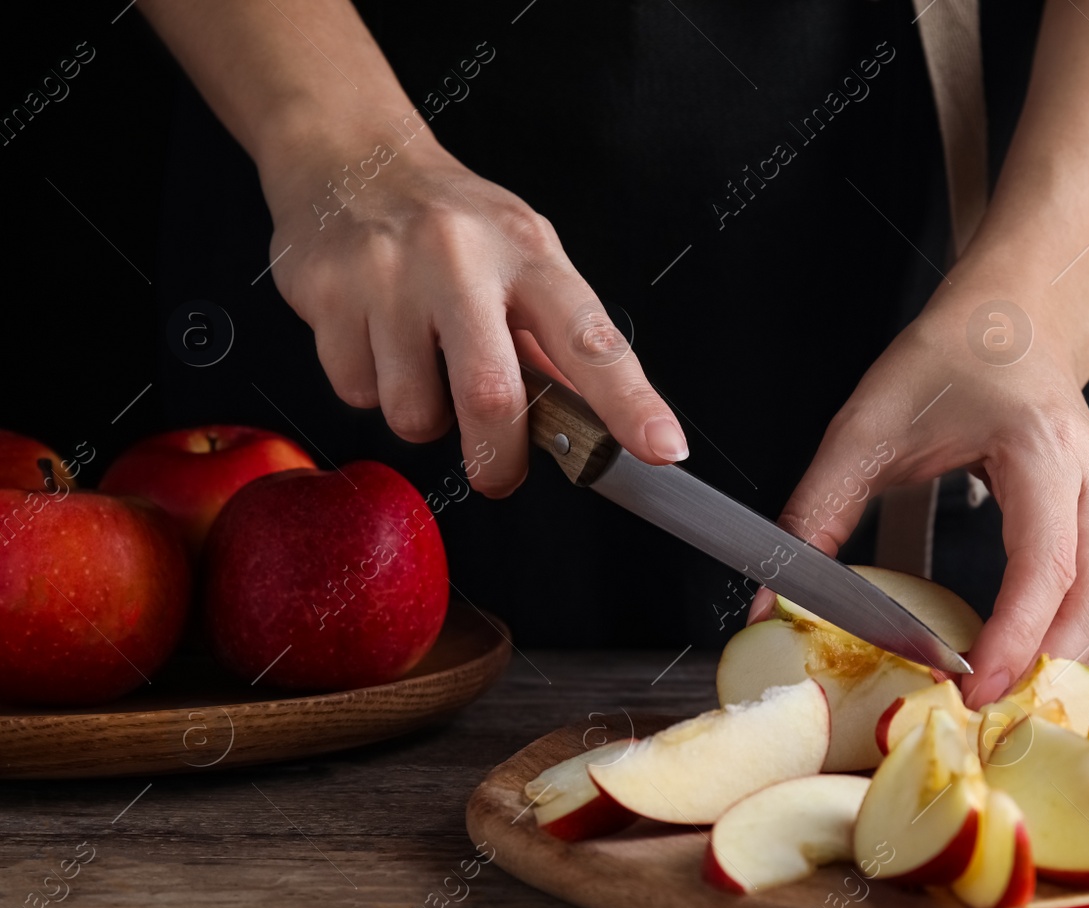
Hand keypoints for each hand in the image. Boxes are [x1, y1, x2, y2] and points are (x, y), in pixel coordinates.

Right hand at [256, 138, 688, 496]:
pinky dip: (370, 389)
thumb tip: (598, 423)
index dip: (630, 403)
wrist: (349, 154)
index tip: (662, 446)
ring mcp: (389, 275)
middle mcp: (461, 259)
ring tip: (422, 368)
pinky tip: (376, 342)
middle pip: (492, 396)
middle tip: (499, 473)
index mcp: (529, 254)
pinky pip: (356, 392)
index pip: (592, 340)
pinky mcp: (327, 294)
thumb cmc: (452, 221)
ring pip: (413, 412)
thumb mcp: (524, 257)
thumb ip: (558, 340)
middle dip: (499, 458)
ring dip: (424, 419)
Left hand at [772, 282, 1088, 708]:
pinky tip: (1021, 670)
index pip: (1044, 563)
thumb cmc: (947, 361)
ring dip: (1062, 667)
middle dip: (1045, 673)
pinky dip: (1069, 643)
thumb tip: (771, 604)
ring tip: (999, 707)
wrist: (1011, 317)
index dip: (1014, 638)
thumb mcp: (863, 428)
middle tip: (983, 720)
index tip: (972, 690)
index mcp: (1039, 447)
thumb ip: (815, 513)